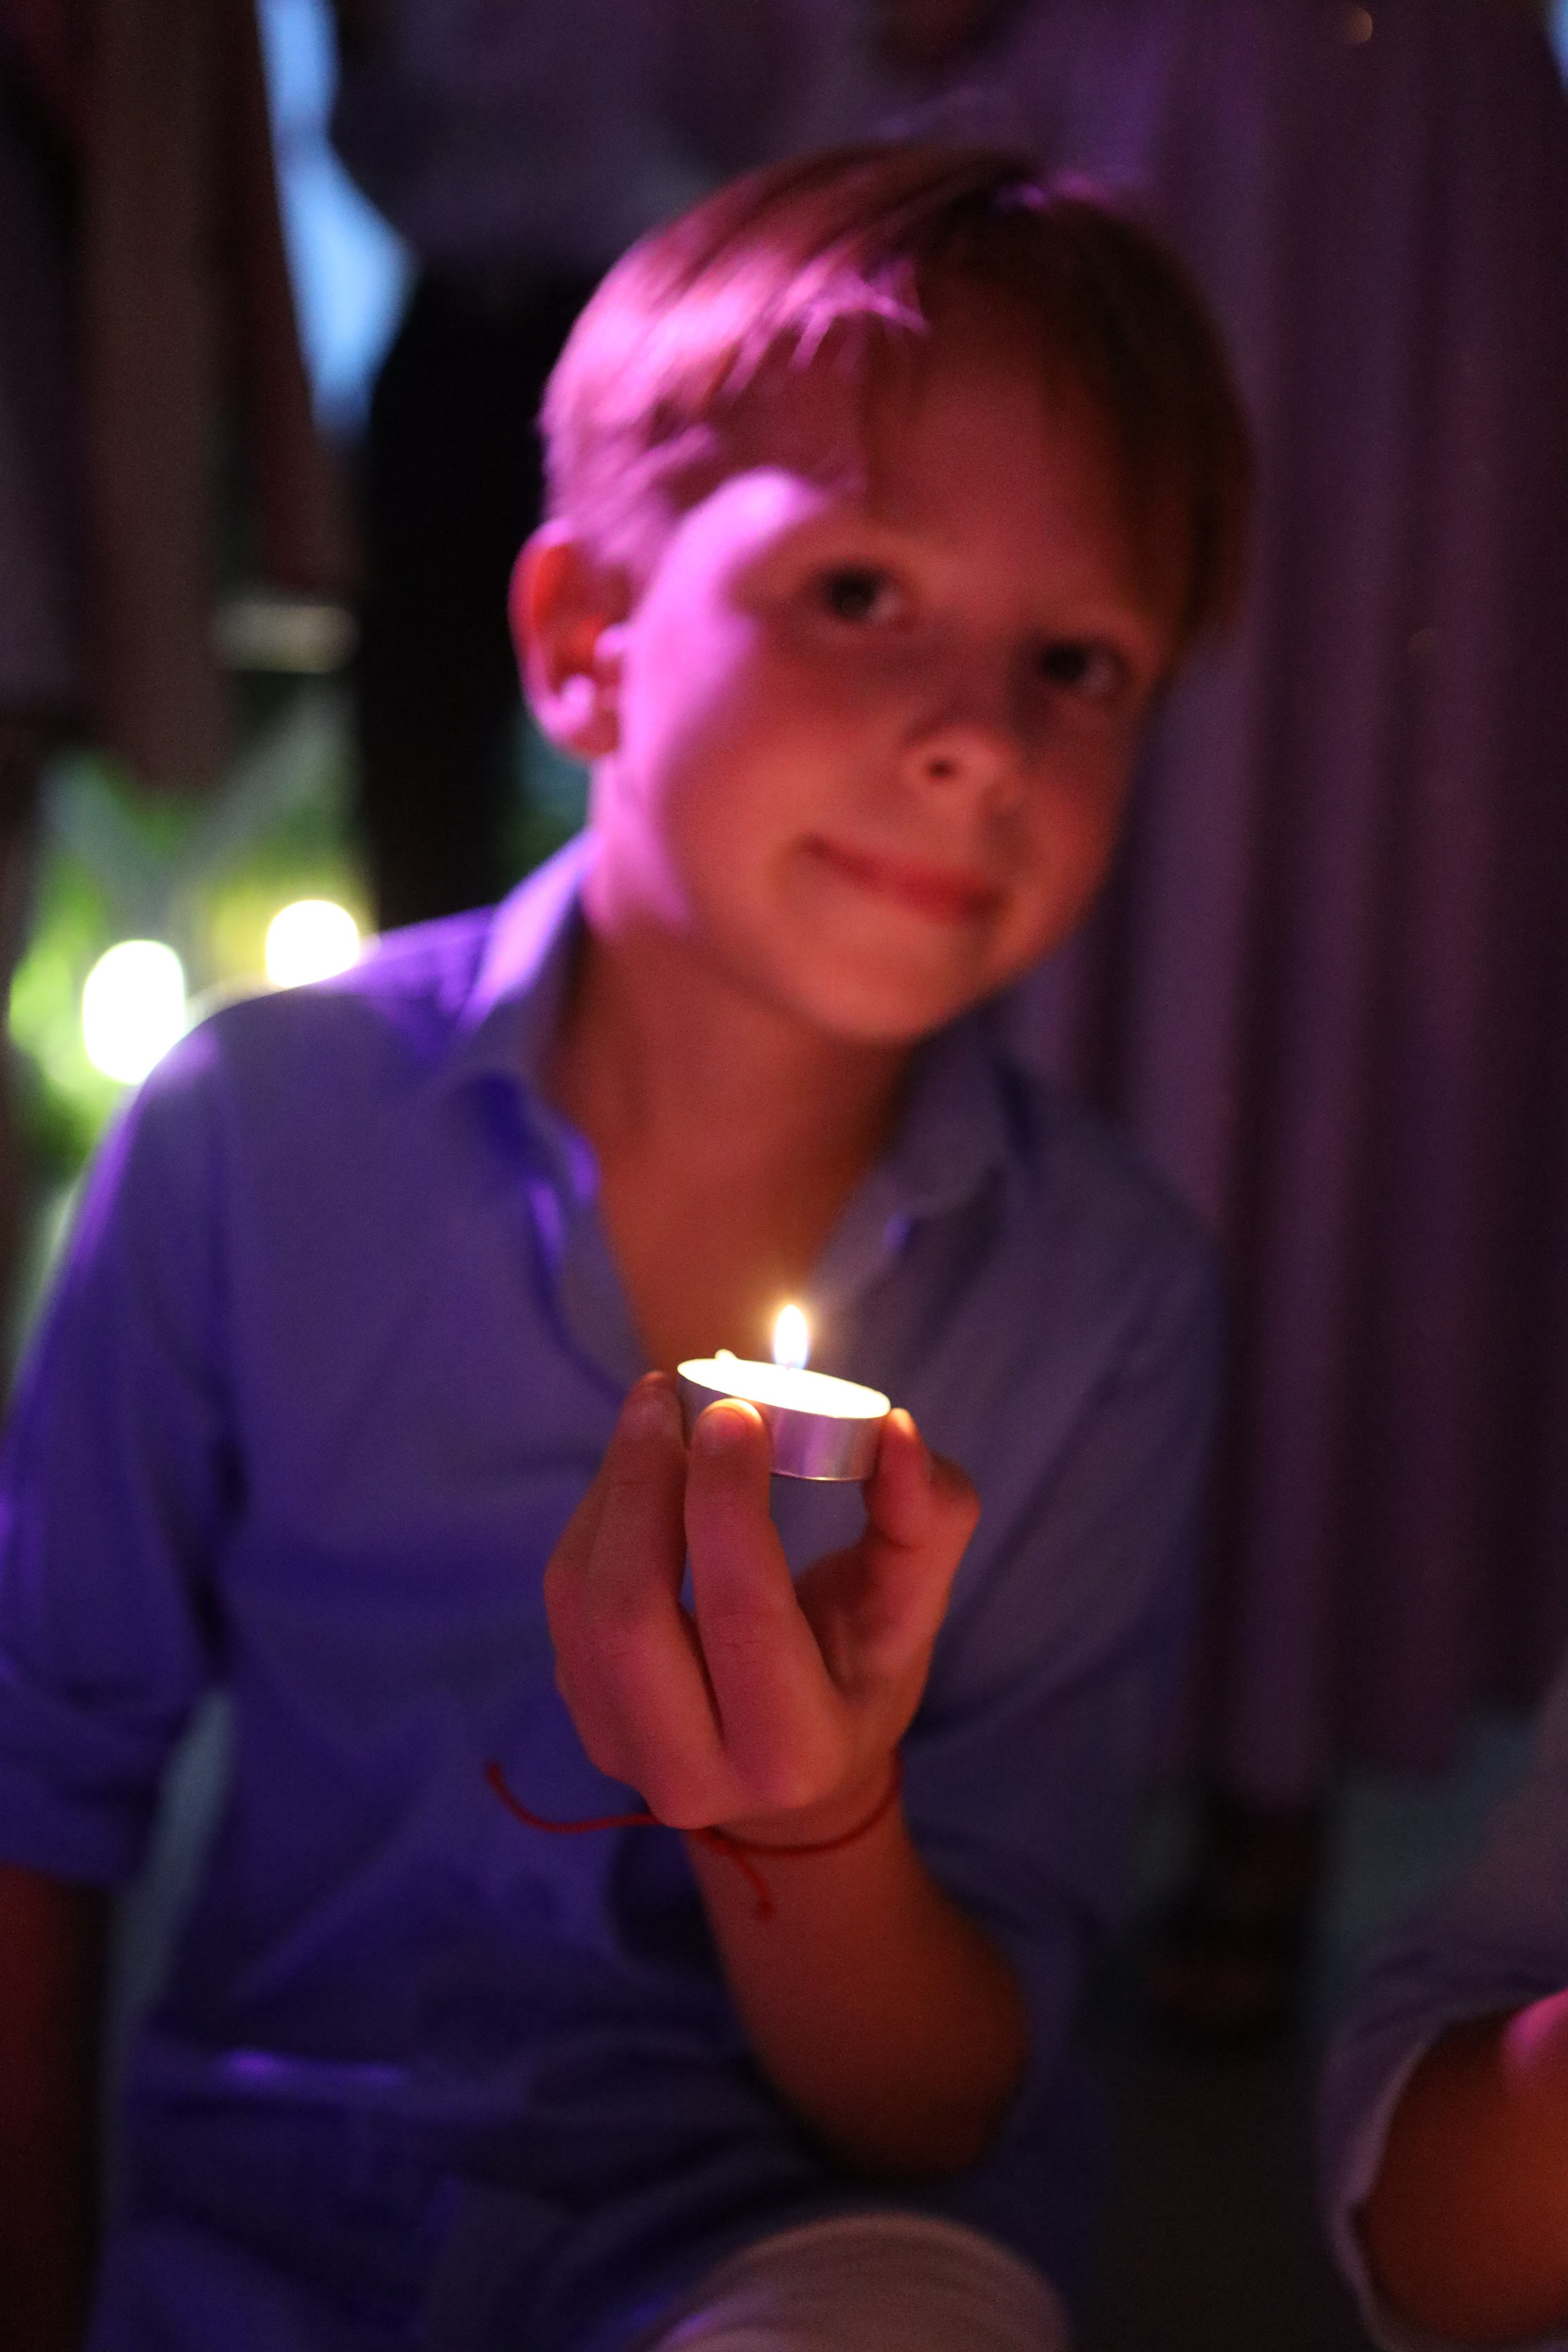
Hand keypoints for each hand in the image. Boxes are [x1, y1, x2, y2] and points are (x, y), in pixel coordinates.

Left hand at [543, 1374, 978, 1838]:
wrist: (794, 1769)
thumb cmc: (862, 1674)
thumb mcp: (912, 1610)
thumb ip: (926, 1521)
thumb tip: (895, 1430)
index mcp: (795, 1754)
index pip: (744, 1616)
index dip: (729, 1504)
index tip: (735, 1411)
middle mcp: (695, 1774)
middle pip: (632, 1614)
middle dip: (644, 1484)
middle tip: (668, 1394)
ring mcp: (620, 1748)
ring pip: (583, 1600)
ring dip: (614, 1487)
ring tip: (655, 1412)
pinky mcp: (581, 1711)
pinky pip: (566, 1599)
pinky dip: (598, 1514)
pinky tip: (640, 1465)